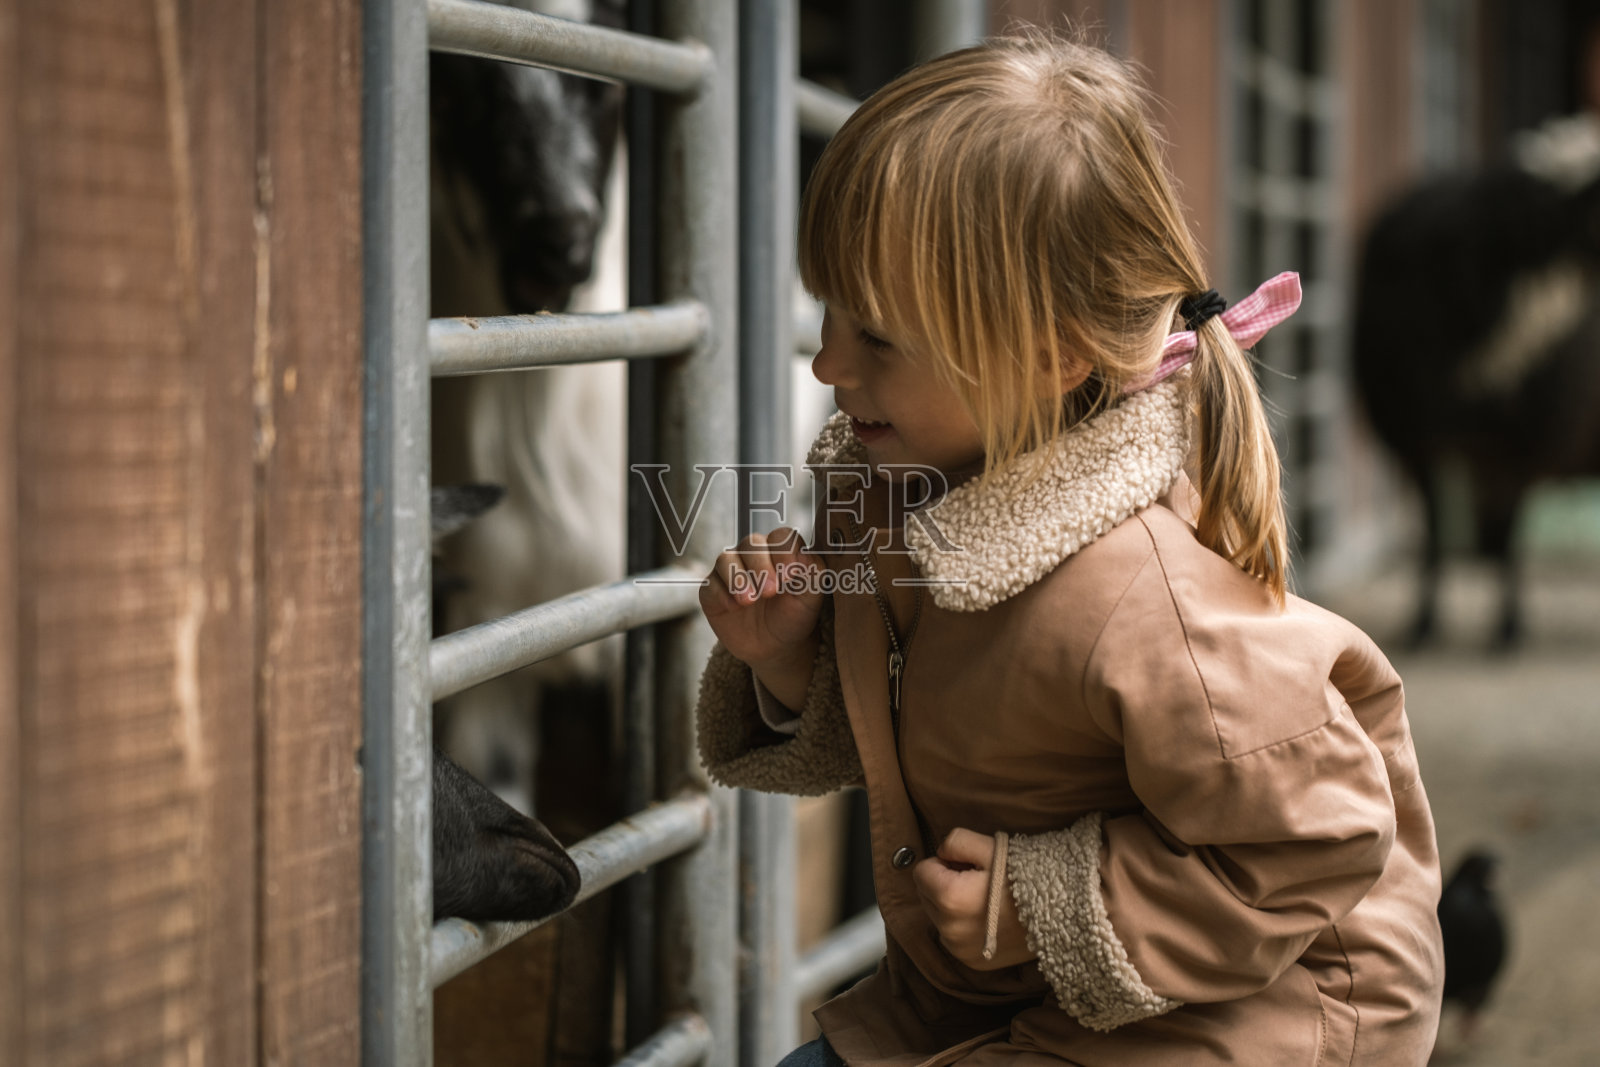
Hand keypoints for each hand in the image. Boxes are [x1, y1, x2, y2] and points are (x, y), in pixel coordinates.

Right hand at [701, 527, 824, 708]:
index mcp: (780, 551)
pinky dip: (722, 594)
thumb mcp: (811, 597)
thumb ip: (813, 573)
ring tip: (749, 600)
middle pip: (751, 543)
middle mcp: (754, 555)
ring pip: (726, 559)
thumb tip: (801, 556)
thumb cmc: (795, 616)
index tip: (790, 575)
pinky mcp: (713, 591)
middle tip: (771, 591)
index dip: (784, 551)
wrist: (776, 647)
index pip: (780, 536)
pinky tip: (735, 608)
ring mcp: (731, 571)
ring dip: (738, 578)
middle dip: (760, 565)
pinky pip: (711, 584)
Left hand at [911, 828, 1034, 970]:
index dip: (944, 862)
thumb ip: (955, 841)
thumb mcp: (991, 846)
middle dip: (944, 883)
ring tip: (987, 899)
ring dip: (952, 906)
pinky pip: (953, 937)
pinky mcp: (972, 962)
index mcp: (949, 897)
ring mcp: (959, 950)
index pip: (921, 871)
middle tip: (979, 880)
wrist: (1065, 913)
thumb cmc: (1027, 876)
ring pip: (938, 917)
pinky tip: (990, 918)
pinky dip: (963, 926)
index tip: (970, 864)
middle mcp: (948, 929)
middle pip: (926, 895)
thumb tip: (940, 853)